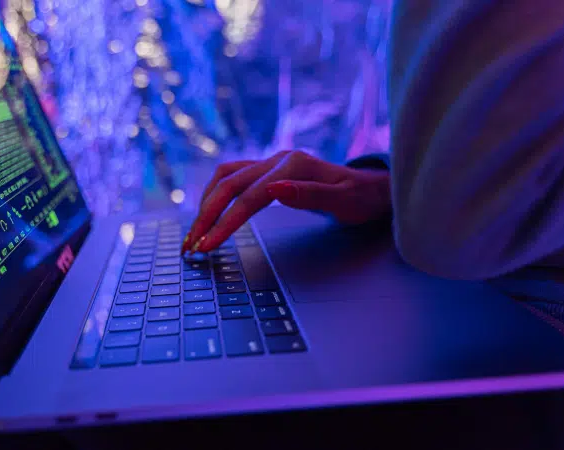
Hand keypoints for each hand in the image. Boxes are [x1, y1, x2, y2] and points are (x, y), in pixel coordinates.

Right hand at [182, 150, 391, 252]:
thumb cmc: (361, 199)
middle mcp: (277, 159)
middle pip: (228, 185)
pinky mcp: (268, 169)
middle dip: (206, 216)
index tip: (208, 246)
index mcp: (293, 165)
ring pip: (225, 177)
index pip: (249, 197)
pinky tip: (208, 211)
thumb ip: (309, 195)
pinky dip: (215, 194)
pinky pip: (232, 176)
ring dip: (205, 203)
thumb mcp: (344, 202)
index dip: (225, 222)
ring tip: (194, 232)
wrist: (372, 187)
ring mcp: (271, 162)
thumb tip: (274, 190)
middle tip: (190, 245)